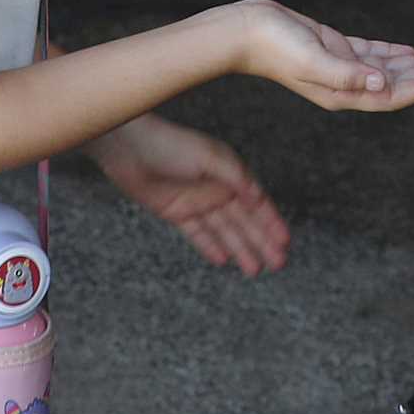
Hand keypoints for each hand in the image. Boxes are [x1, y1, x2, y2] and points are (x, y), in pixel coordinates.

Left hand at [92, 112, 287, 274]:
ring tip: (254, 269)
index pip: (256, 203)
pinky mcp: (176, 211)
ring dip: (240, 249)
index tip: (284, 241)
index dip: (271, 222)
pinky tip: (222, 260)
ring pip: (224, 231)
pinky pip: (198, 233)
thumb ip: (236, 177)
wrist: (128, 148)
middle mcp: (215, 188)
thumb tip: (258, 197)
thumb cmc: (169, 144)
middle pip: (243, 221)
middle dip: (261, 242)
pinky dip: (209, 246)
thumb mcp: (210, 157)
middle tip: (277, 263)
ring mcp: (196, 202)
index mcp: (229, 172)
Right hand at [219, 0, 413, 112]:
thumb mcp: (313, 60)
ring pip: (387, 69)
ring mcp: (340, 67)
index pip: (391, 95)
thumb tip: (382, 82)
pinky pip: (371, 54)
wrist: (245, 31)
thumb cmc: (274, 47)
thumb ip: (347, 73)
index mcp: (343, 93)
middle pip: (395, 84)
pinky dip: (392, 53)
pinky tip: (409, 50)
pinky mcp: (334, 48)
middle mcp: (345, 84)